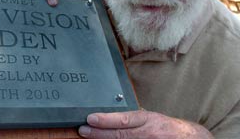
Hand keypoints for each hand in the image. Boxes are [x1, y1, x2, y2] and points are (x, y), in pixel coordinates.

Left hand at [78, 111, 212, 138]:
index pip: (124, 120)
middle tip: (83, 130)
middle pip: (119, 135)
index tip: (90, 119)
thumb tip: (113, 116)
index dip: (106, 119)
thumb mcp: (153, 118)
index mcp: (149, 120)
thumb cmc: (169, 128)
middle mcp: (148, 134)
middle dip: (99, 133)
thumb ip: (136, 118)